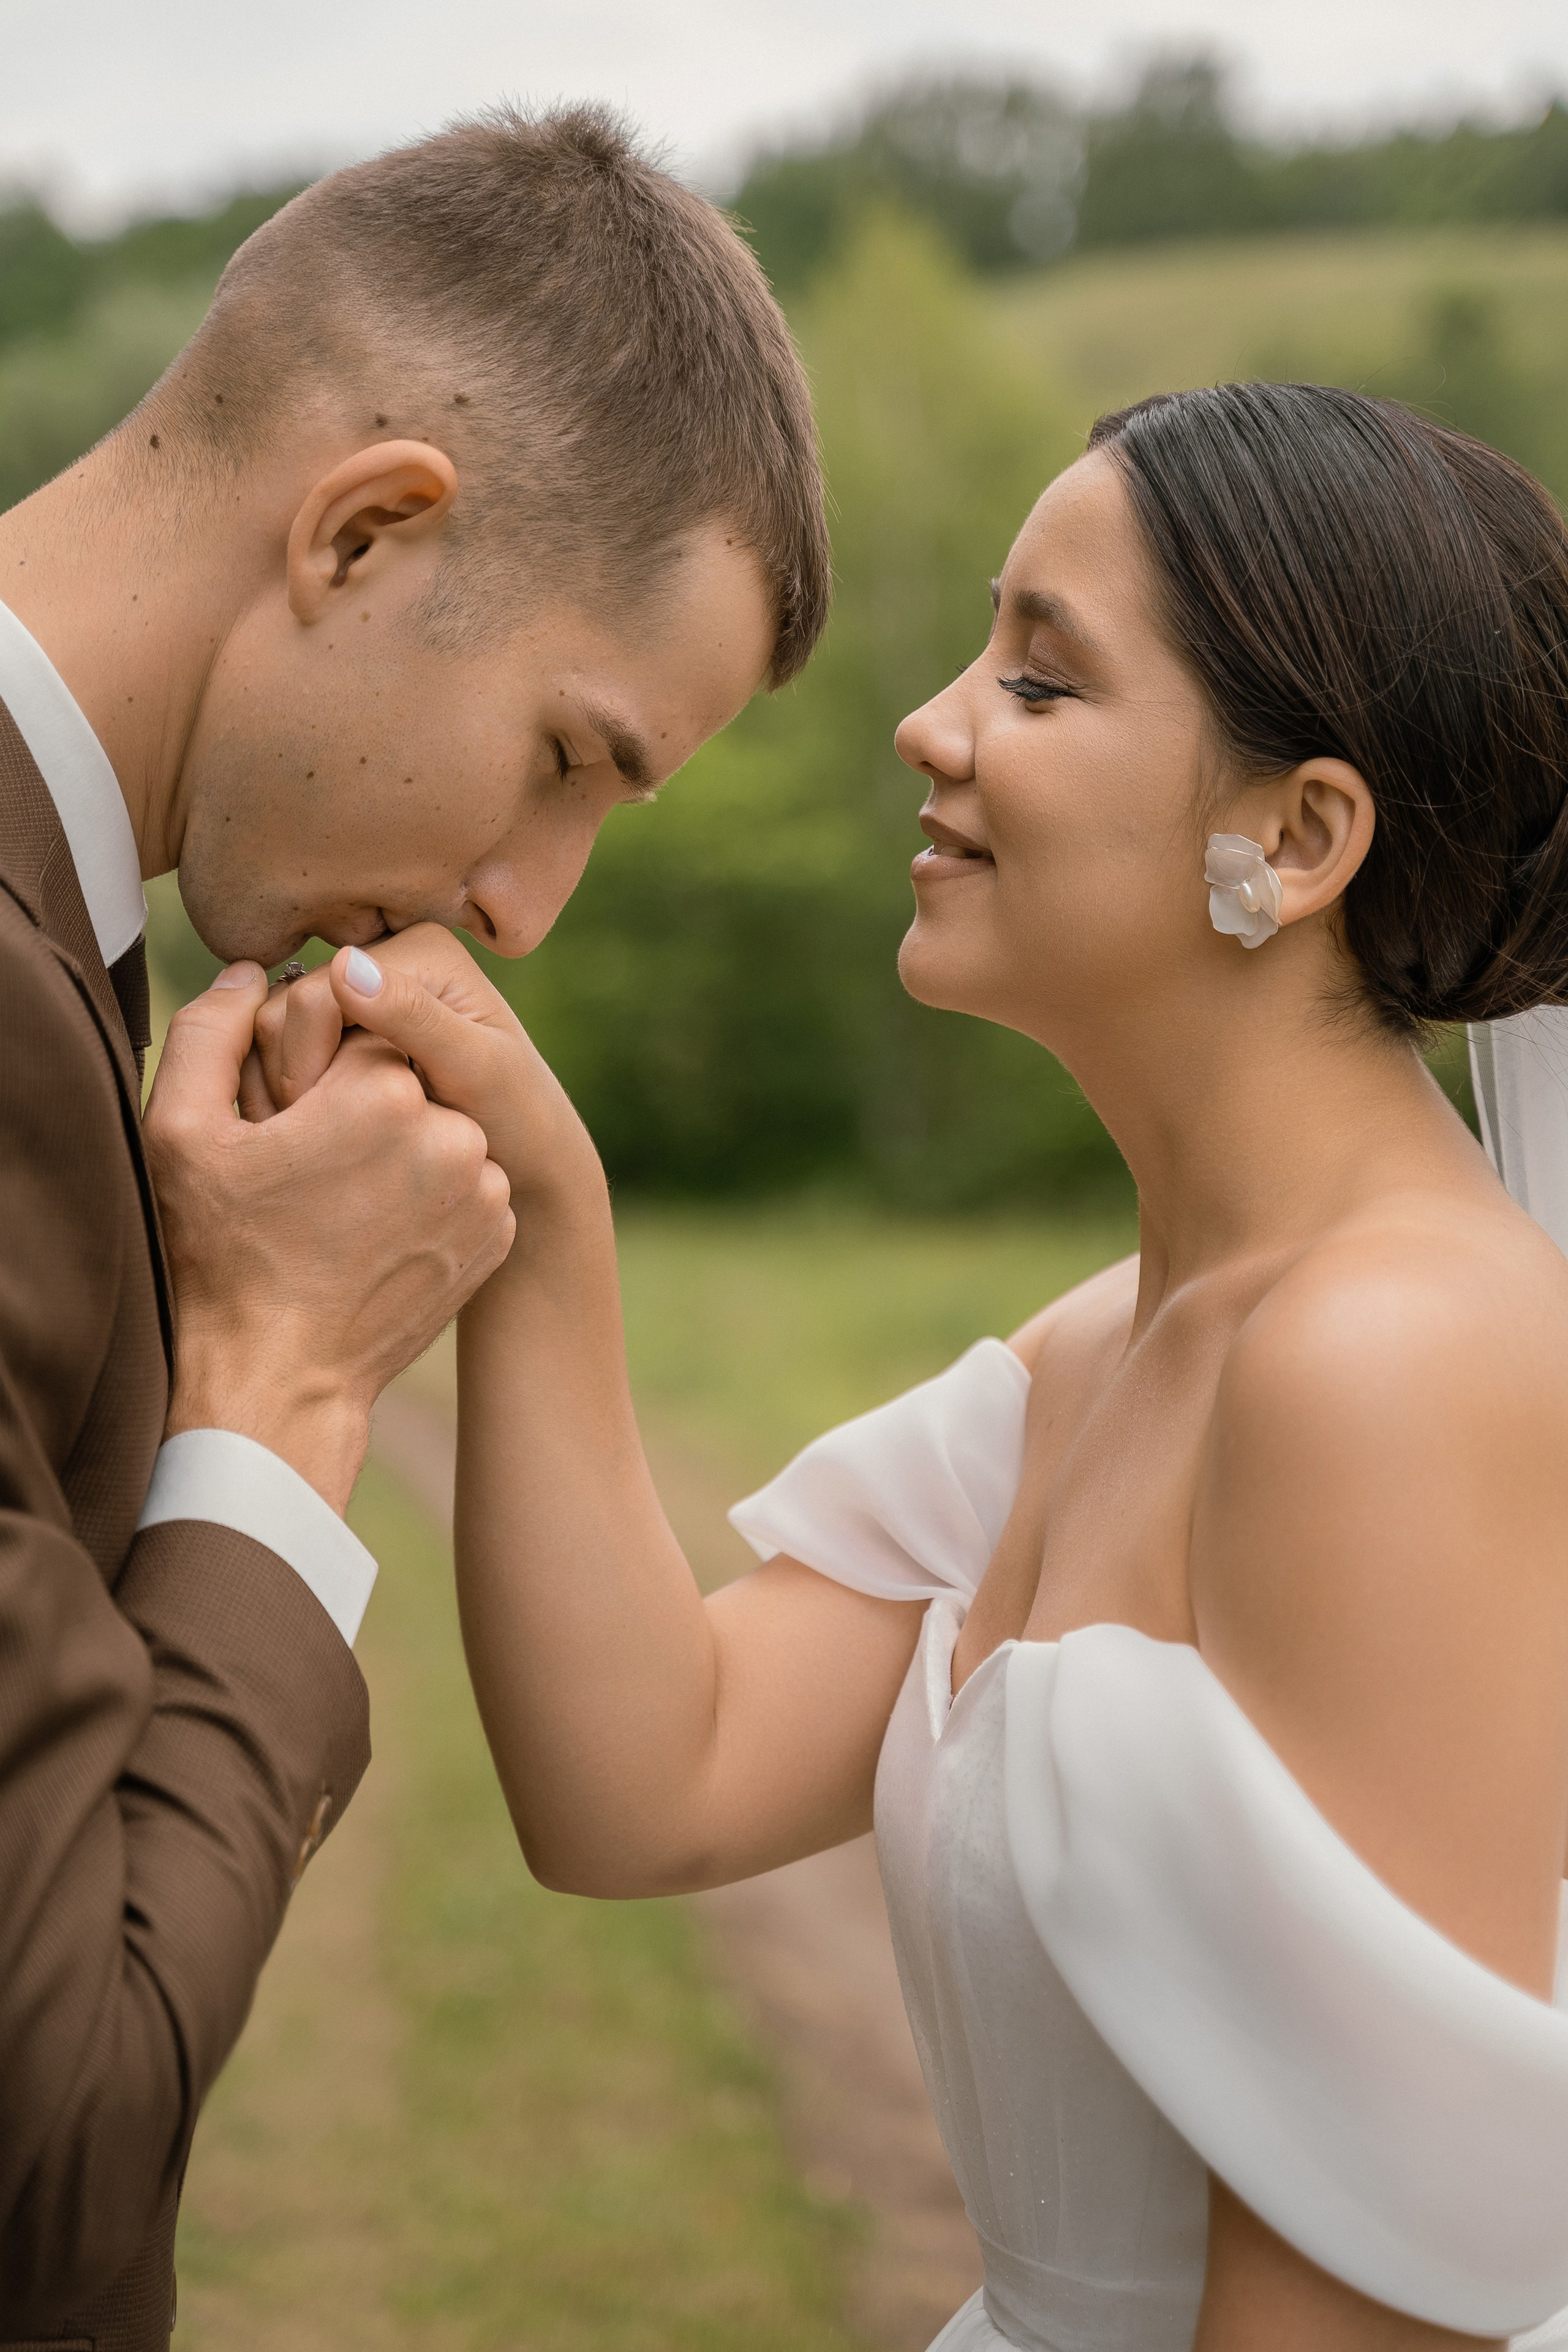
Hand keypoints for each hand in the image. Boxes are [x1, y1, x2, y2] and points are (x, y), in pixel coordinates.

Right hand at [144, 962, 515, 1511]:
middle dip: (361, 1111)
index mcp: (383, 1089)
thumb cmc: (217, 1255)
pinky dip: (427, 1197)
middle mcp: (452, 1132)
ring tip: (340, 1209)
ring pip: (438, 1131)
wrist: (276, 1380)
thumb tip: (254, 973)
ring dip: (398, 1154)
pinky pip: (463, 1184)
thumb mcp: (183, 1132)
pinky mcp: (497, 1235)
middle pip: (404, 1081)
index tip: (287, 1124)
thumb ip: (211, 1031)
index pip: (359, 1034)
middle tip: (310, 1174)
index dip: (317, 1074)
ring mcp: (483, 1190)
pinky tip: (375, 1234)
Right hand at [246, 929, 596, 1211]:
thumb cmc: (520, 1122)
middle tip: (323, 1142)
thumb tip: (346, 964)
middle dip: (295, 1080)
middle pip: (284, 1013)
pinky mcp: (349, 1032)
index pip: (314, 997)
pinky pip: (287, 1060)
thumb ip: (416, 1019)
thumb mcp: (477, 1070)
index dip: (307, 1066)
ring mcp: (363, 996)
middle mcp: (387, 959)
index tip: (329, 1128)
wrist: (530, 1163)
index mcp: (420, 951)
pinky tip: (322, 1137)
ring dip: (290, 1094)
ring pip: (275, 1040)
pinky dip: (295, 1100)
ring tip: (325, 1143)